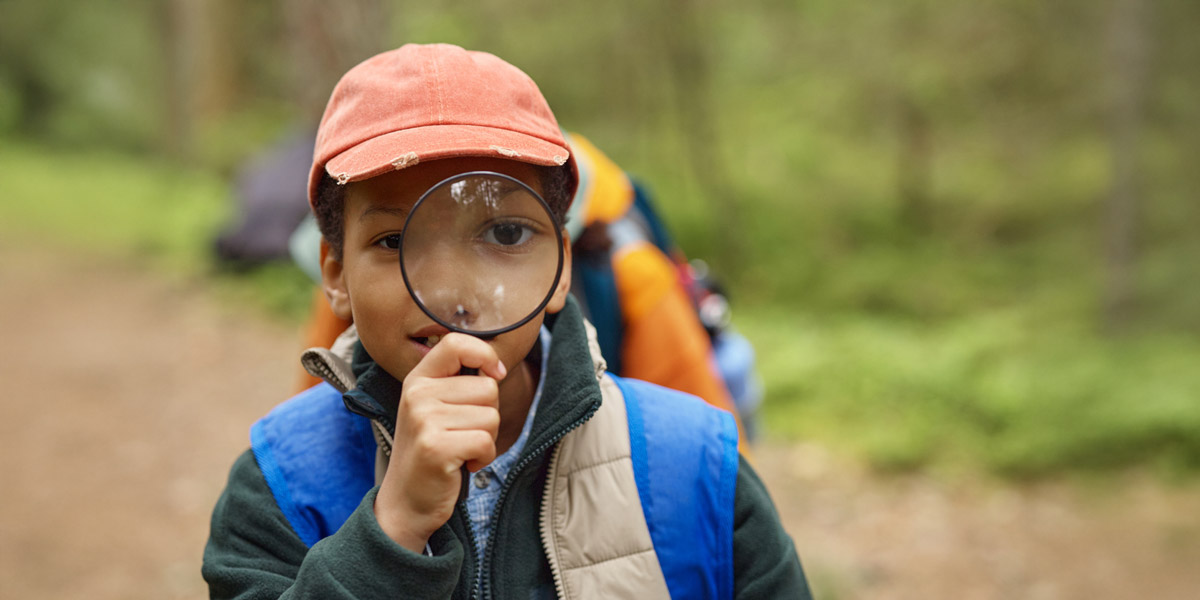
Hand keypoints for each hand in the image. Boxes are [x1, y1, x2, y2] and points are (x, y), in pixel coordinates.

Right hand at [373, 333, 506, 551]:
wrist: (405, 502)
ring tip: (460, 450)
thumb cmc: (431, 452)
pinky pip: (486, 442)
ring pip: (491, 416)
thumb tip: (496, 367)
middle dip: (488, 415)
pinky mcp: (436, 447)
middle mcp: (417, 393)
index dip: (484, 354)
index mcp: (418, 379)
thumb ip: (458, 384)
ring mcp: (424, 419)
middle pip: (488, 388)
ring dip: (486, 439)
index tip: (494, 374)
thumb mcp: (434, 409)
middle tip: (463, 435)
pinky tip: (463, 465)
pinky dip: (484, 458)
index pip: (456, 342)